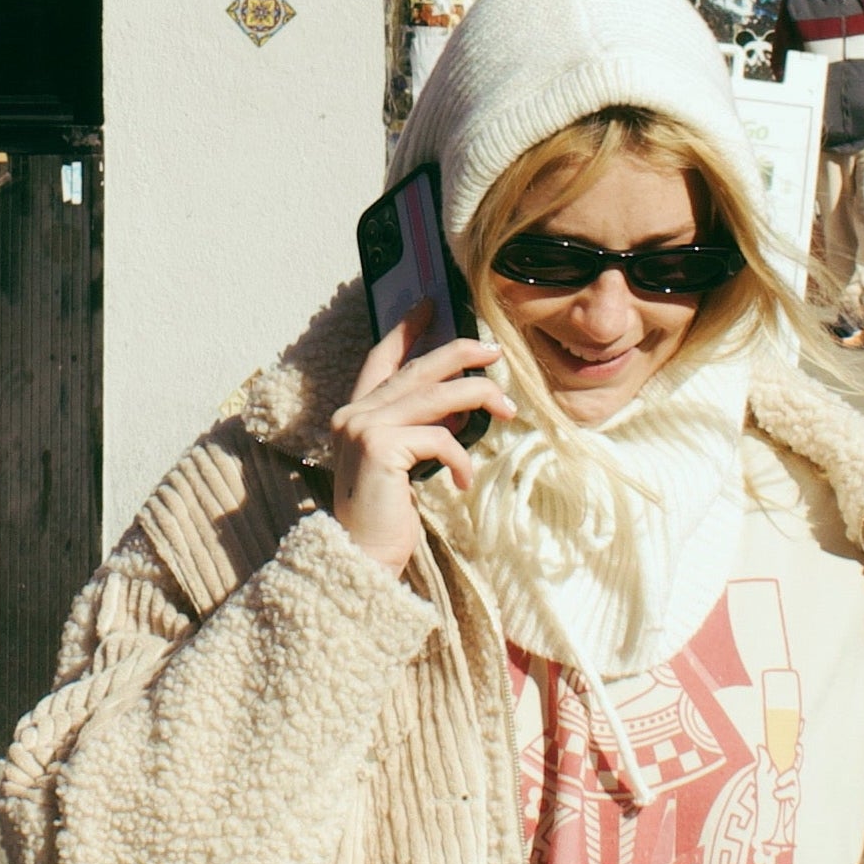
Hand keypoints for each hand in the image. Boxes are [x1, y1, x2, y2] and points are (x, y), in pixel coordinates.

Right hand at [330, 302, 514, 577]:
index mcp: (355, 415)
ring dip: (478, 396)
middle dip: (459, 354)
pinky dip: (460, 457)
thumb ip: (421, 432)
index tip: (432, 305)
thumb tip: (461, 409)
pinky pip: (438, 438)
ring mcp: (363, 428)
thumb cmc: (384, 520)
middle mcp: (354, 414)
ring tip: (509, 408)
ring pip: (434, 396)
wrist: (360, 558)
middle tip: (494, 352)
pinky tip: (464, 480)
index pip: (381, 360)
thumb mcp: (405, 467)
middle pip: (416, 370)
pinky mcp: (380, 447)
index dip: (406, 330)